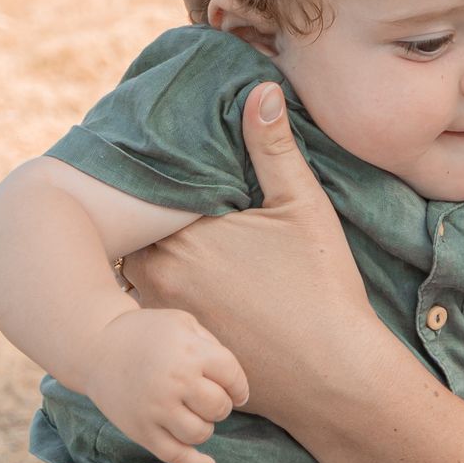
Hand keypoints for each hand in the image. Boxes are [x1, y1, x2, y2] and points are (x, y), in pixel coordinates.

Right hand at [79, 303, 249, 462]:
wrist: (97, 348)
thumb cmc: (145, 332)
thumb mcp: (182, 322)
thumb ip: (211, 345)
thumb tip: (234, 381)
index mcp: (189, 352)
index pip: (232, 377)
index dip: (239, 386)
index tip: (236, 391)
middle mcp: (175, 382)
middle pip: (219, 407)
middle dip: (221, 405)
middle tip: (209, 399)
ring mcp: (157, 409)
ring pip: (201, 433)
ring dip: (205, 426)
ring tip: (195, 415)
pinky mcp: (141, 431)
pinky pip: (175, 456)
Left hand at [119, 85, 386, 433]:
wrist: (332, 374)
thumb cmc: (320, 286)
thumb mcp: (302, 206)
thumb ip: (273, 147)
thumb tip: (262, 88)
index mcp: (184, 236)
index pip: (145, 197)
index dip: (151, 184)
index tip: (160, 171)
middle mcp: (159, 277)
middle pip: (132, 236)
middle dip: (142, 220)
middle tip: (149, 202)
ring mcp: (162, 318)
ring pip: (133, 275)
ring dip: (146, 258)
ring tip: (166, 243)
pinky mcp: (174, 348)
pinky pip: (145, 314)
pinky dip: (153, 299)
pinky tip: (182, 291)